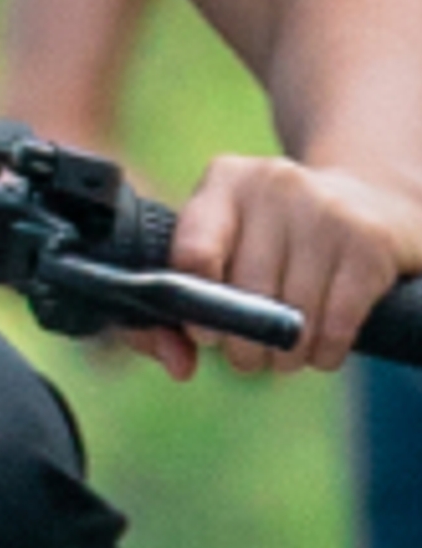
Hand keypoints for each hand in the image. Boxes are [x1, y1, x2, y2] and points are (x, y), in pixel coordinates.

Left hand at [154, 151, 421, 376]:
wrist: (368, 205)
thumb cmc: (274, 243)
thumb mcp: (223, 252)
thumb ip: (177, 311)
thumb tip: (179, 367)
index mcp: (225, 181)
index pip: (194, 253)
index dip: (197, 309)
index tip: (207, 335)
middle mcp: (275, 184)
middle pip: (247, 293)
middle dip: (244, 345)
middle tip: (250, 356)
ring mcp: (327, 208)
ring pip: (293, 316)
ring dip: (286, 355)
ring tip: (285, 355)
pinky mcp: (369, 241)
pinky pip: (337, 324)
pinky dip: (325, 352)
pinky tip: (319, 351)